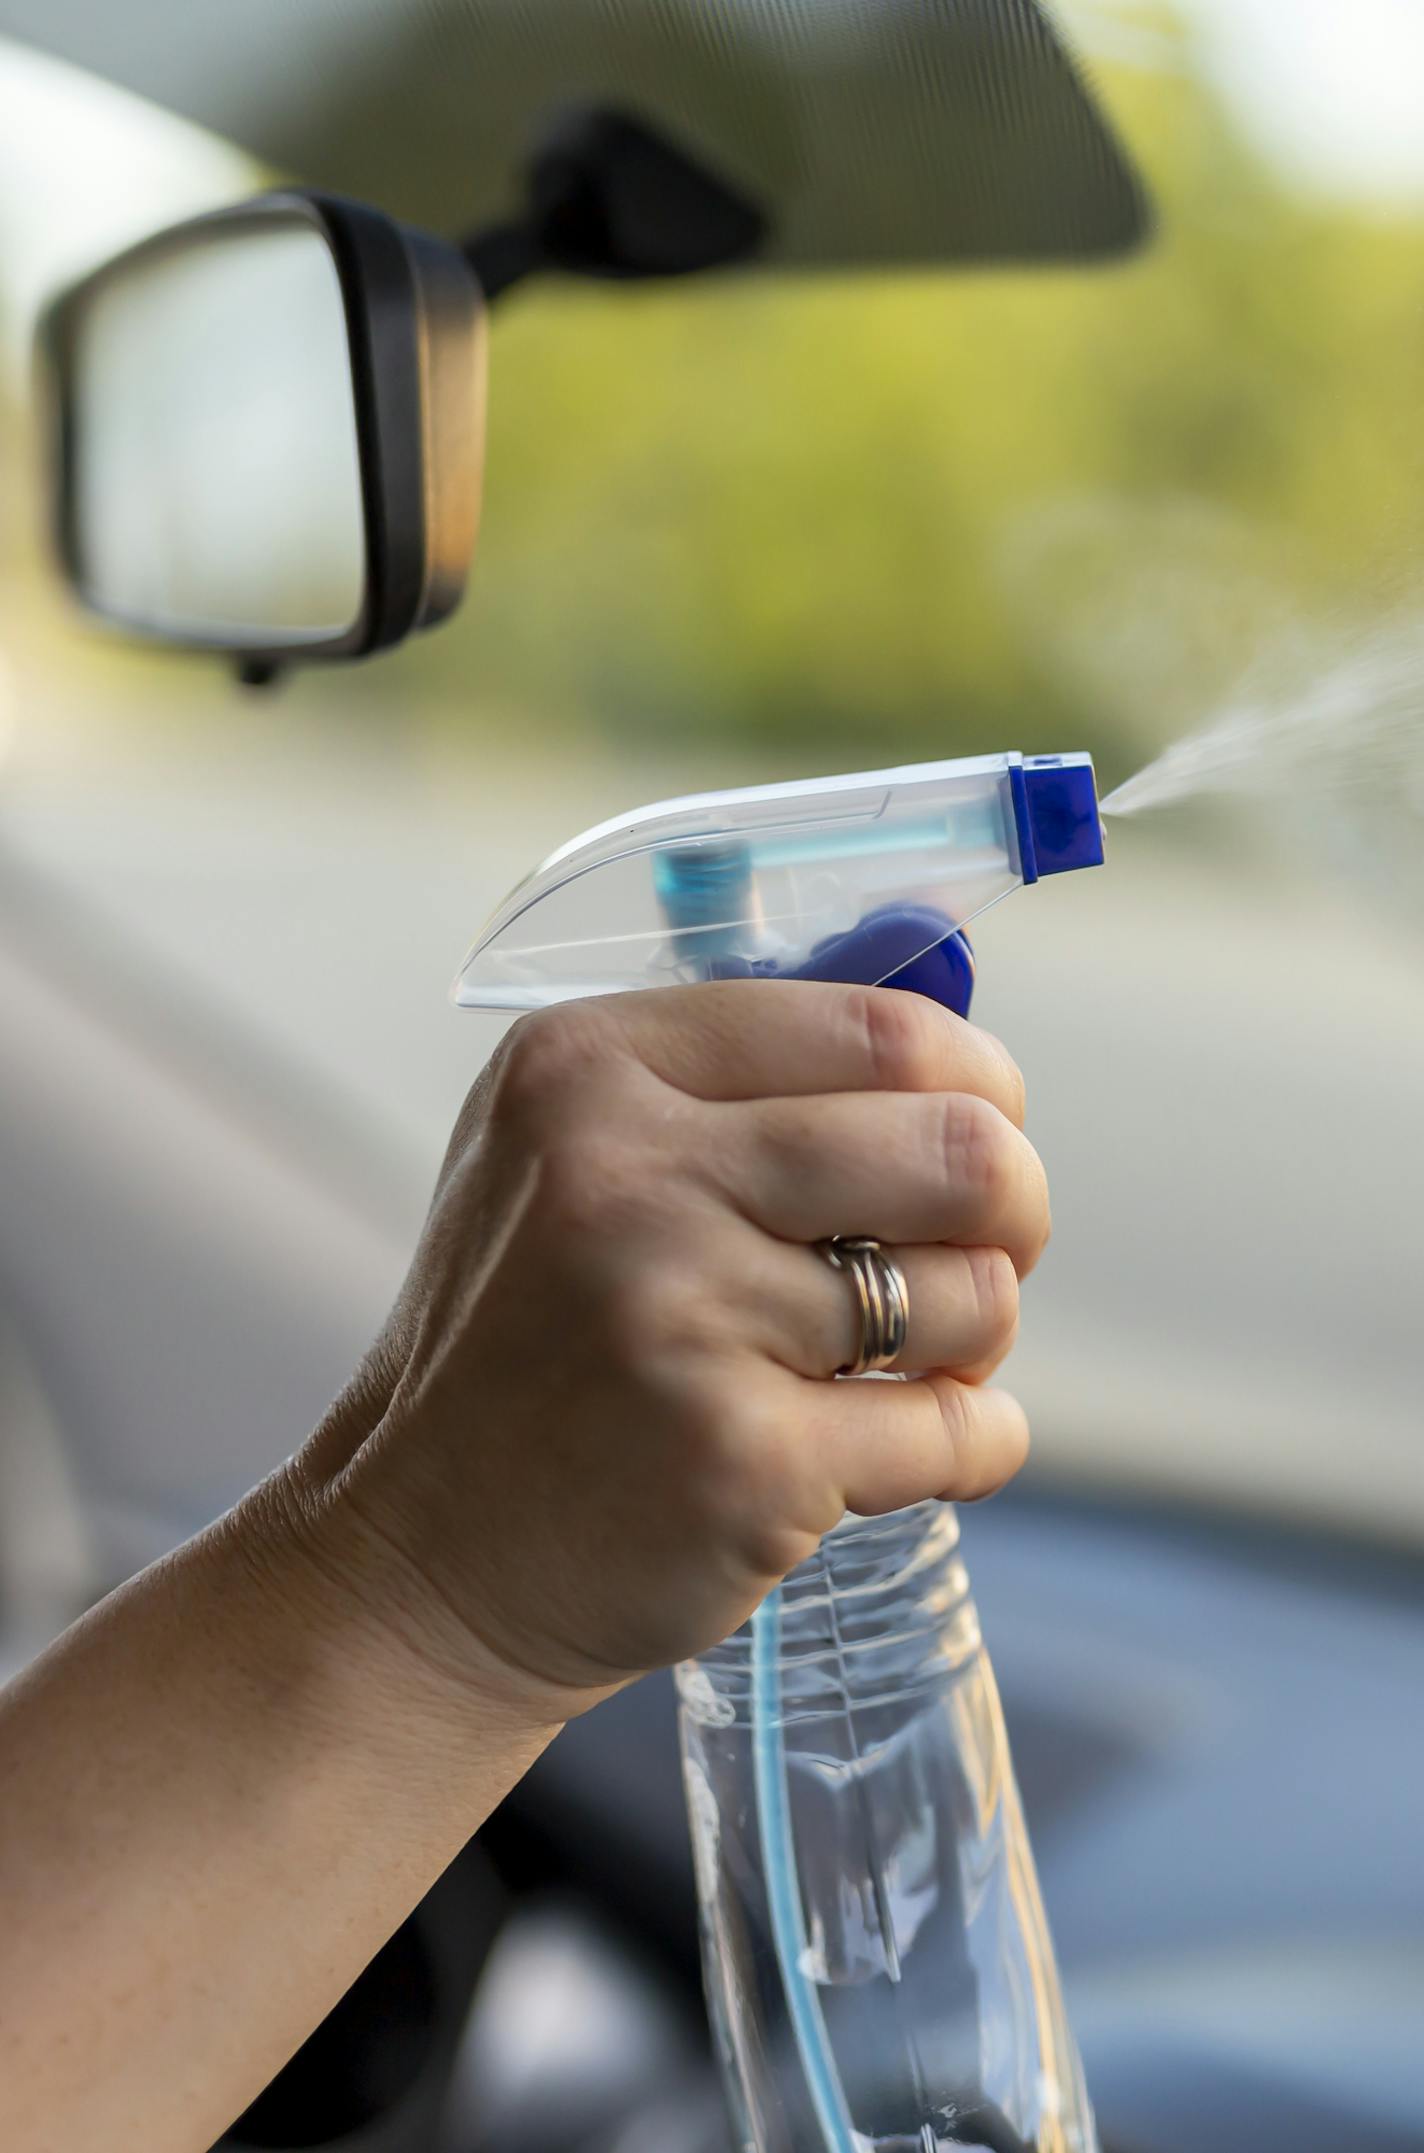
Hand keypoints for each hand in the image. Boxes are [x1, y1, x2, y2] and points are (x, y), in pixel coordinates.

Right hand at [285, 981, 1047, 1722]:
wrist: (418, 1562)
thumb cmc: (528, 1350)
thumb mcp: (566, 1161)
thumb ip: (727, 1092)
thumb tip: (956, 1071)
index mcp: (587, 1068)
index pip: (885, 1026)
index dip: (977, 1090)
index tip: (973, 1147)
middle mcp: (628, 1173)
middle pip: (961, 1149)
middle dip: (1013, 1209)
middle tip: (977, 1260)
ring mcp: (682, 1318)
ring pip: (974, 1294)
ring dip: (976, 1339)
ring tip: (900, 1368)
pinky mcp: (739, 1461)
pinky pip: (963, 1430)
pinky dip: (974, 1442)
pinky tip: (907, 1449)